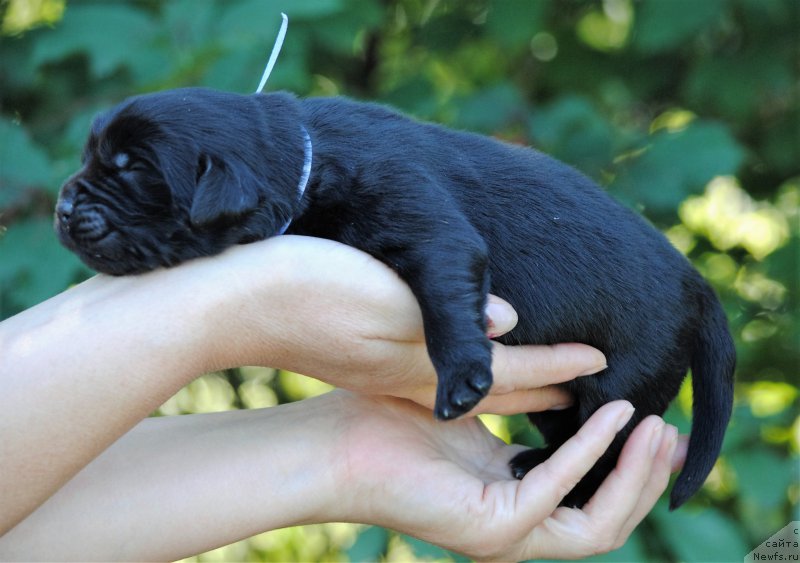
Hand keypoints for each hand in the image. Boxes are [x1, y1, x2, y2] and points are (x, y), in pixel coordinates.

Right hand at [196, 236, 606, 413]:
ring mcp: (384, 372)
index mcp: (419, 357)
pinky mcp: (363, 363)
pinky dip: (471, 383)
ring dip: (512, 390)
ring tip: (546, 393)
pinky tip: (470, 377)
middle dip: (544, 391)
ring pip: (467, 390)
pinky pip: (435, 383)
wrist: (231, 302)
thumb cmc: (303, 287)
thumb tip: (508, 323)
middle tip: (590, 400)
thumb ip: (447, 315)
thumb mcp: (379, 292)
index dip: (558, 362)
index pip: (508, 363)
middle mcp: (408, 374)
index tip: (603, 361)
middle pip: (494, 388)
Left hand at [330, 391, 684, 560]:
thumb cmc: (395, 419)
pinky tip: (611, 418)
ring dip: (634, 476)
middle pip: (609, 519)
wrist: (335, 442)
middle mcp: (515, 526)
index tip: (654, 422)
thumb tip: (572, 377)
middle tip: (672, 429)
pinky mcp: (488, 529)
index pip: (591, 498)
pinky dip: (590, 455)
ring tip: (656, 426)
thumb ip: (528, 402)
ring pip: (600, 527)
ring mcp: (503, 536)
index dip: (630, 466)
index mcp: (513, 498)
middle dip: (647, 476)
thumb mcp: (481, 408)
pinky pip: (558, 494)